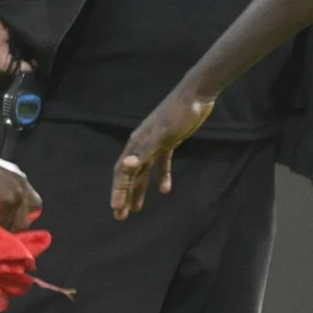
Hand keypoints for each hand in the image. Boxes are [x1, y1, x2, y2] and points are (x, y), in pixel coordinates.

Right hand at [110, 86, 215, 218]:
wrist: (196, 96)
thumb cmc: (178, 113)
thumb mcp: (162, 134)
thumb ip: (145, 151)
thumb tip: (125, 164)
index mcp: (137, 143)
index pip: (122, 171)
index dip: (118, 190)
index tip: (116, 208)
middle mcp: (142, 145)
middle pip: (130, 174)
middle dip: (125, 195)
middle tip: (121, 216)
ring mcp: (155, 144)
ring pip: (143, 172)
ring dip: (139, 190)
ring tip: (136, 209)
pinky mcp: (169, 142)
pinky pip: (162, 164)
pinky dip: (162, 176)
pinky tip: (164, 189)